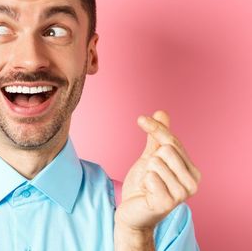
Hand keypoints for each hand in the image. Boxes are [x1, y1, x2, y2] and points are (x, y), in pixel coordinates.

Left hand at [115, 110, 201, 231]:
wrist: (132, 212)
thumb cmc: (143, 185)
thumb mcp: (150, 157)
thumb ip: (158, 138)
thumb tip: (161, 112)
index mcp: (192, 171)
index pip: (173, 140)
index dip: (155, 128)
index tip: (140, 119)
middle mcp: (193, 182)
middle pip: (166, 149)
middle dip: (150, 160)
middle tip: (150, 177)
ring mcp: (182, 194)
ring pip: (156, 162)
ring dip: (146, 173)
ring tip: (149, 186)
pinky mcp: (168, 202)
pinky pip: (150, 177)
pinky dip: (143, 182)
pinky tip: (147, 194)